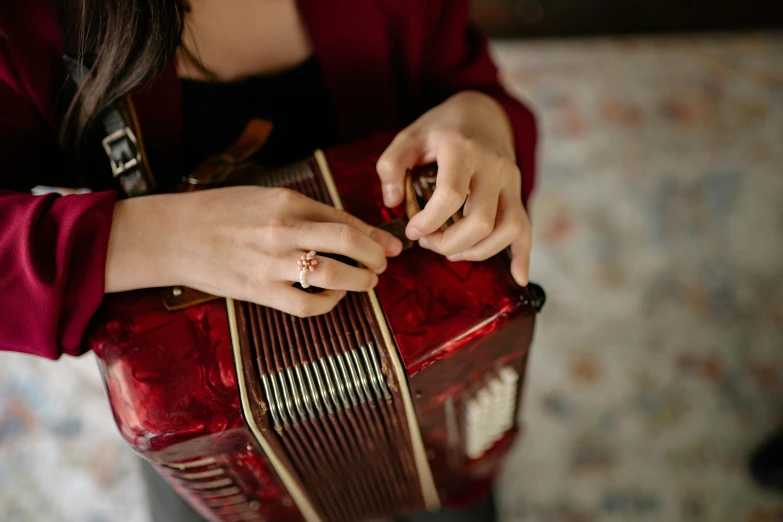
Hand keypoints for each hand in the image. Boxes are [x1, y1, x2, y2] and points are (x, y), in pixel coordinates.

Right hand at [105, 186, 402, 316]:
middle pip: (347, 242)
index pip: (344, 219)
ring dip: (358, 280)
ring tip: (366, 282)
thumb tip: (349, 229)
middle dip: (375, 256)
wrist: (175, 234)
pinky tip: (333, 297)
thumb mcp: (267, 200)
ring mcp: (271, 263)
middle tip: (383, 265)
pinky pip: (306, 304)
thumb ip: (307, 213)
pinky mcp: (259, 291)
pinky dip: (328, 302)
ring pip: (332, 274)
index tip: (391, 246)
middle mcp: (282, 230)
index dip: (375, 235)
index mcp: (287, 203)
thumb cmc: (223, 212)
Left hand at [376, 91, 530, 284]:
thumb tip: (391, 203)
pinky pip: (526, 229)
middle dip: (450, 243)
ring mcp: (511, 181)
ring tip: (451, 250)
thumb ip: (391, 165)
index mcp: (462, 149)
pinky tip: (517, 277)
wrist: (484, 113)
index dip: (429, 220)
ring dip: (476, 251)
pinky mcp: (518, 194)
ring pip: (507, 229)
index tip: (413, 231)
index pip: (451, 194)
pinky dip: (523, 256)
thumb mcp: (410, 136)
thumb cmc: (442, 128)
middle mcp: (493, 166)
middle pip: (481, 221)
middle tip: (428, 242)